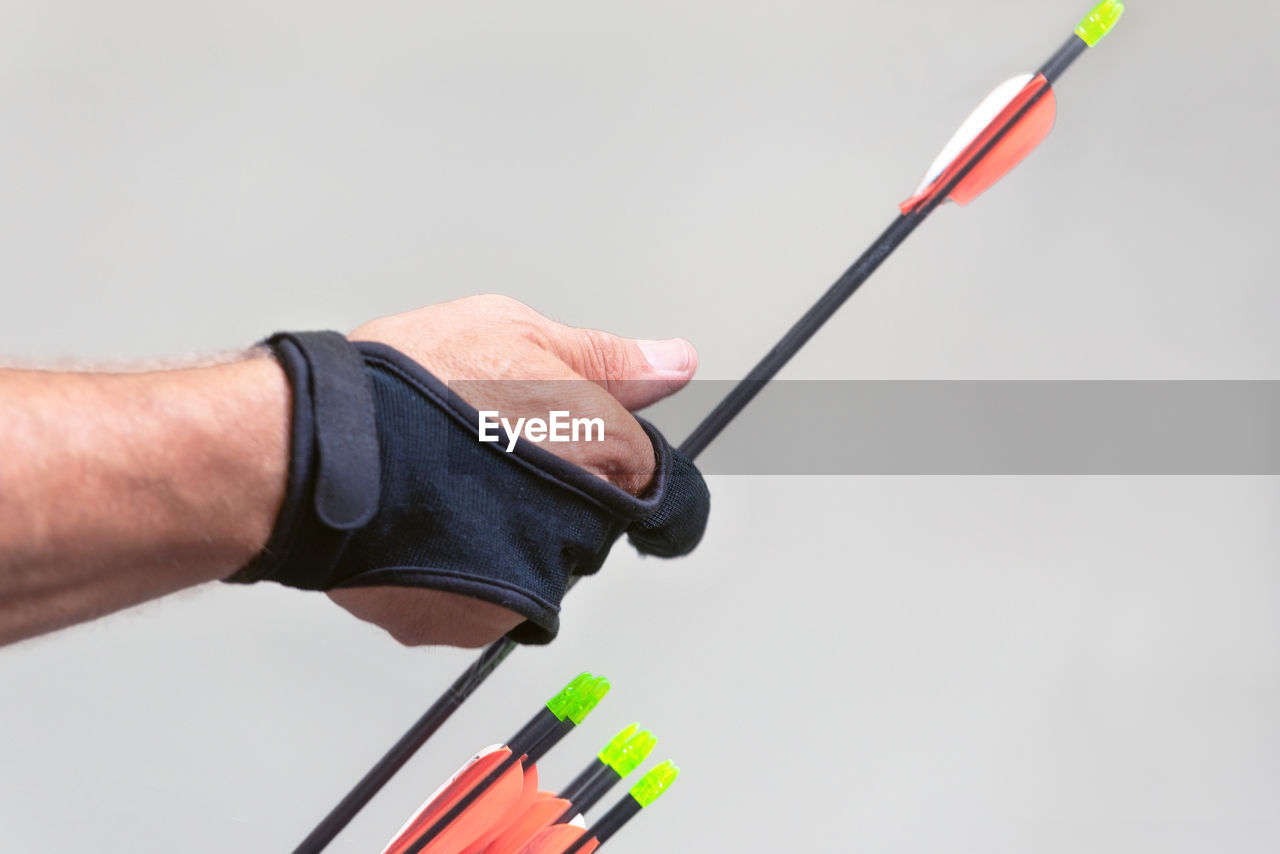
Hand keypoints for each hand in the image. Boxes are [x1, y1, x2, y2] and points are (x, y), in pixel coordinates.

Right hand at [328, 295, 698, 645]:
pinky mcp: (473, 627)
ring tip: (448, 490)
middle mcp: (580, 527)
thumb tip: (674, 362)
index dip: (603, 451)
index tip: (568, 446)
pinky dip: (464, 579)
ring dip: (511, 540)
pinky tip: (428, 530)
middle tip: (491, 458)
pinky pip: (487, 608)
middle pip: (595, 522)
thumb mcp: (516, 333)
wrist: (310, 447)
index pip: (650, 472)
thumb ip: (606, 360)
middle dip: (558, 495)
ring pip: (540, 569)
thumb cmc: (407, 382)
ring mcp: (527, 585)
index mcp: (606, 450)